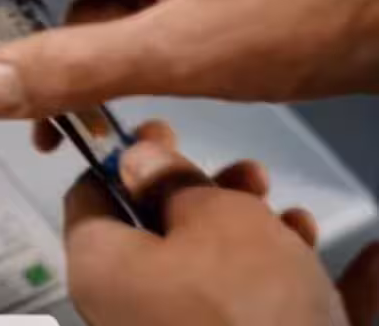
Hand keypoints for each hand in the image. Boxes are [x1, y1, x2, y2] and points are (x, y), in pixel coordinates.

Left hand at [67, 120, 378, 325]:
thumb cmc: (246, 307)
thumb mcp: (213, 217)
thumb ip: (172, 180)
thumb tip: (138, 159)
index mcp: (101, 267)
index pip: (89, 196)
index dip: (127, 157)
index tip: (165, 132)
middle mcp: (126, 308)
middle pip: (158, 232)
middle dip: (212, 196)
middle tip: (252, 176)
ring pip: (214, 272)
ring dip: (261, 239)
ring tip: (300, 223)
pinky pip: (263, 312)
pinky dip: (302, 286)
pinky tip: (369, 261)